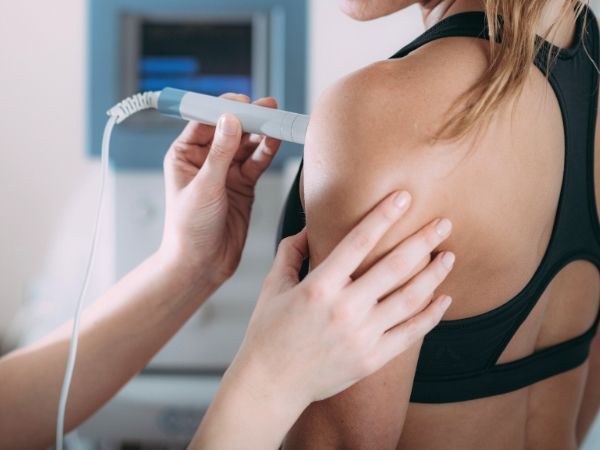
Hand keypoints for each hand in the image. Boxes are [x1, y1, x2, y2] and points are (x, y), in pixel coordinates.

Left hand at [159, 94, 281, 286]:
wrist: (201, 264)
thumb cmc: (188, 230)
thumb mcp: (204, 187)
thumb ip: (220, 153)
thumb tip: (229, 120)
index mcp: (184, 155)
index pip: (205, 122)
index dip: (224, 109)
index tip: (243, 101)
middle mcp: (205, 160)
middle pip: (230, 130)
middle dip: (248, 118)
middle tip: (267, 108)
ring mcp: (225, 172)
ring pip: (246, 145)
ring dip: (261, 134)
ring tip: (277, 121)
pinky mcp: (243, 185)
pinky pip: (257, 163)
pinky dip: (267, 152)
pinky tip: (276, 140)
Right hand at [231, 190, 453, 405]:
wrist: (271, 384)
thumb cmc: (268, 333)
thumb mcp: (272, 286)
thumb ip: (291, 252)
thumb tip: (308, 229)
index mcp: (319, 286)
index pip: (359, 241)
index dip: (384, 215)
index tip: (404, 196)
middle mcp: (344, 309)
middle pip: (395, 266)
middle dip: (423, 240)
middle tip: (444, 222)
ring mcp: (362, 336)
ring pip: (409, 299)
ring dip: (434, 274)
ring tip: (448, 256)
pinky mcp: (372, 358)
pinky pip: (411, 333)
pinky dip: (431, 315)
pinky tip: (444, 298)